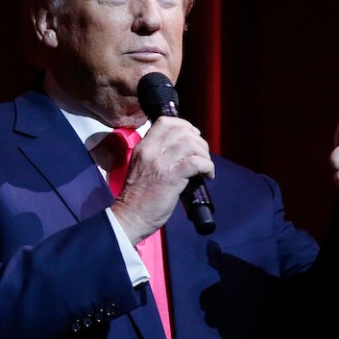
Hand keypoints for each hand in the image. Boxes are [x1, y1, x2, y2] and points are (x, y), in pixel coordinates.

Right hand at [111, 117, 214, 244]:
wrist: (130, 216)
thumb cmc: (137, 197)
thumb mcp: (141, 167)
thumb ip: (156, 156)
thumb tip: (181, 152)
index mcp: (143, 147)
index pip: (165, 122)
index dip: (184, 125)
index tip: (193, 135)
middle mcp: (152, 150)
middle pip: (182, 131)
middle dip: (198, 141)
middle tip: (202, 154)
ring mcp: (161, 163)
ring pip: (191, 144)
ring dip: (204, 154)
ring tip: (206, 166)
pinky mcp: (172, 177)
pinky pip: (196, 162)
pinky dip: (207, 166)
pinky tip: (208, 175)